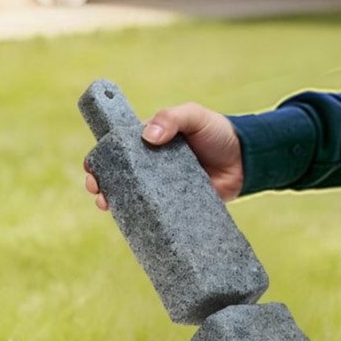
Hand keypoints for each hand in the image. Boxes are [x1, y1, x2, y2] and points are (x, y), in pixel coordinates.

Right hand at [83, 101, 244, 210]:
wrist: (248, 159)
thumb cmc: (218, 132)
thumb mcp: (194, 116)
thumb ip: (172, 118)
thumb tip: (148, 135)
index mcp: (149, 143)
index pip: (116, 149)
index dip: (100, 158)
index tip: (92, 167)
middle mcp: (152, 166)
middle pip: (118, 176)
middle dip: (101, 183)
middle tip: (97, 190)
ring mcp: (164, 187)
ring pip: (132, 197)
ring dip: (115, 202)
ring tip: (106, 206)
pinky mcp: (178, 205)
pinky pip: (157, 214)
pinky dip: (142, 219)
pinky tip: (132, 224)